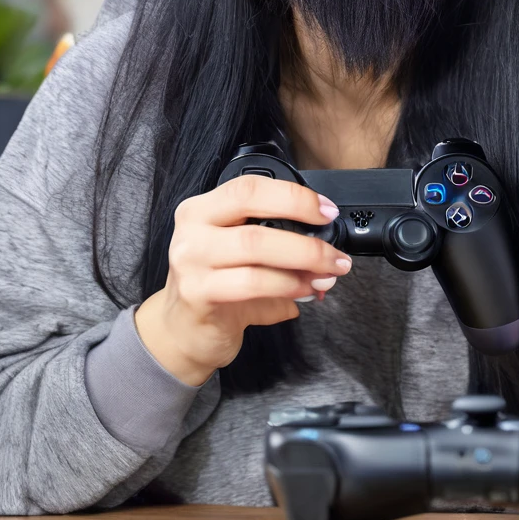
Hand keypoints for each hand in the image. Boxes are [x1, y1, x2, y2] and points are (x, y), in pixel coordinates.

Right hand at [134, 174, 351, 385]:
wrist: (182, 332)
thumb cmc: (219, 287)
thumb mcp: (246, 257)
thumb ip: (282, 245)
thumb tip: (330, 248)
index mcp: (204, 208)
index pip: (250, 187)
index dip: (294, 196)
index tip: (327, 212)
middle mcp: (191, 228)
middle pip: (254, 215)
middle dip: (305, 234)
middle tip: (335, 254)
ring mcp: (190, 260)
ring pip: (256, 247)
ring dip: (303, 262)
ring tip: (327, 276)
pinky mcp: (196, 293)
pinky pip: (251, 283)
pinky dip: (287, 286)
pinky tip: (304, 291)